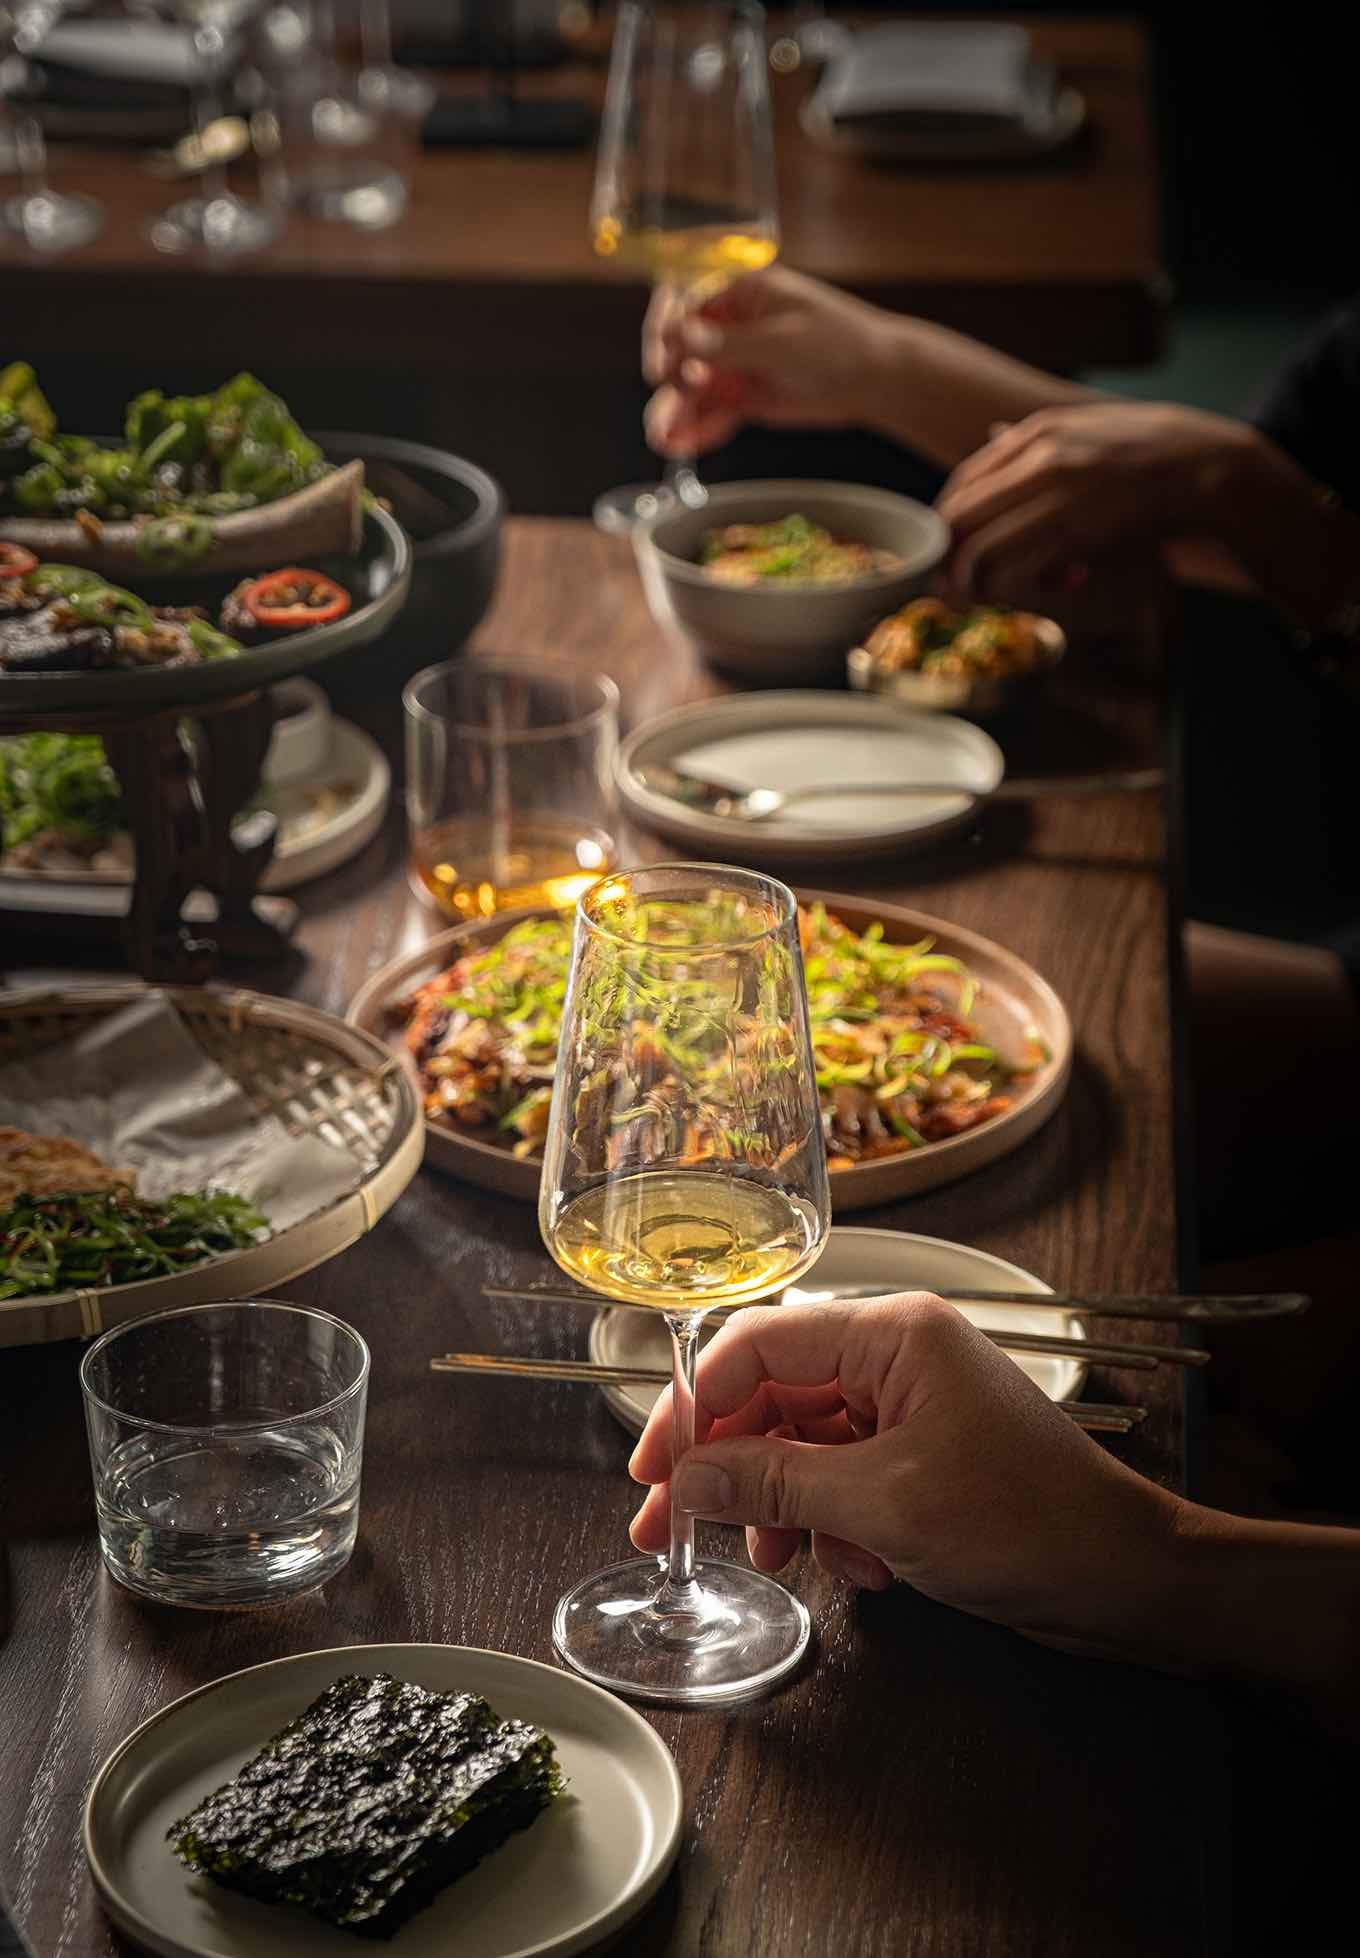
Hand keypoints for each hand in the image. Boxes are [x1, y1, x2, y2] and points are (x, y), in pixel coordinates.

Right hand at [628, 1295, 1182, 1661]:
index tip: (655, 1469)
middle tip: (669, 1529)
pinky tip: (860, 1568)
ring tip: (777, 1561)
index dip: (694, 1405)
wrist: (1125, 1580)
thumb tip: (686, 1477)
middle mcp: (895, 1357)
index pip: (757, 1343)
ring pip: (800, 1444)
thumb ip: (776, 1482)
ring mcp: (908, 1407)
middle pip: (771, 1396)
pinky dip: (832, 1524)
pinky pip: (840, 1478)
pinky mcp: (919, 1456)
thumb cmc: (1027, 1524)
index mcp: (892, 1334)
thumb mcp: (884, 1504)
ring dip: (781, 1506)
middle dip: (727, 1467)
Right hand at [642, 266, 891, 456]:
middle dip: (670, 384)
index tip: (661, 367)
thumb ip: (729, 343)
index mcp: (740, 294)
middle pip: (682, 353)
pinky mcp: (745, 398)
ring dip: (675, 413)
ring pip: (693, 390)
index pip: (684, 307)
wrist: (878, 380)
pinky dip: (698, 429)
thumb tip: (678, 335)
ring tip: (664, 440)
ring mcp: (736, 364)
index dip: (665, 336)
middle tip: (668, 411)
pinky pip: (714, 414)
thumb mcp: (782, 340)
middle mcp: (731, 327)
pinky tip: (682, 445)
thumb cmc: (840, 342)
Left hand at [935, 402, 1256, 606]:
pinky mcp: (1075, 530)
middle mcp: (1037, 458)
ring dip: (978, 583)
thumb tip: (990, 434)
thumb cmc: (1148, 453)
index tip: (955, 552)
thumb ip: (1035, 439)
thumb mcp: (1086, 428)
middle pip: (958, 517)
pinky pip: (1018, 569)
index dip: (948, 525)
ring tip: (1001, 595)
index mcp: (1036, 432)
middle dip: (949, 560)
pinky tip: (1062, 586)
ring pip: (978, 551)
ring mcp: (1054, 493)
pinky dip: (1025, 587)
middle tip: (961, 586)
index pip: (962, 482)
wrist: (1205, 468)